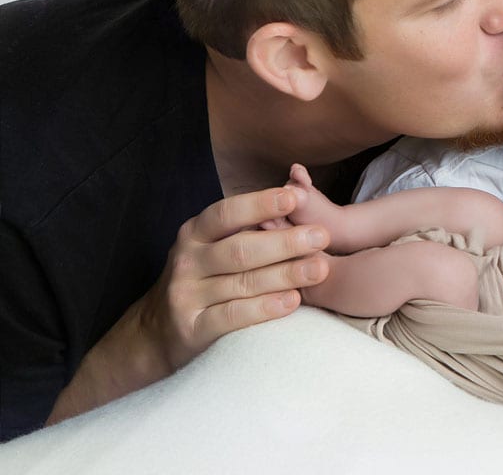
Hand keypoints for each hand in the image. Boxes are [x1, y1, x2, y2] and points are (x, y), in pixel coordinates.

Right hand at [142, 185, 331, 371]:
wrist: (157, 332)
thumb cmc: (203, 279)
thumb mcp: (213, 247)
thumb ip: (248, 228)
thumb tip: (298, 194)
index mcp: (195, 233)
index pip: (227, 213)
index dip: (260, 204)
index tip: (295, 197)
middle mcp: (188, 260)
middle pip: (240, 248)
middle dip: (284, 242)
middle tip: (322, 236)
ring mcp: (187, 295)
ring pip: (241, 282)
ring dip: (284, 274)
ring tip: (319, 268)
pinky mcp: (192, 329)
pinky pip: (232, 316)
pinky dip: (264, 308)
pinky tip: (292, 301)